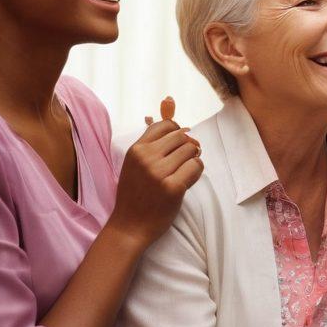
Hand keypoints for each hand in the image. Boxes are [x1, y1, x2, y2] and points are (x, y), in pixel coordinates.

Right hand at [109, 97, 201, 248]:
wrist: (129, 226)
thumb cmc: (136, 193)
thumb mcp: (137, 161)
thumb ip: (153, 137)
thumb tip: (170, 99)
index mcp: (136, 149)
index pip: (167, 125)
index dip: (177, 134)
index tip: (176, 147)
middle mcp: (146, 158)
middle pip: (183, 136)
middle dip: (187, 147)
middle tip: (182, 162)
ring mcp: (159, 173)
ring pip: (192, 151)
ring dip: (193, 160)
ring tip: (183, 172)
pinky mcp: (173, 187)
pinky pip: (197, 167)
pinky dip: (197, 172)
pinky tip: (186, 181)